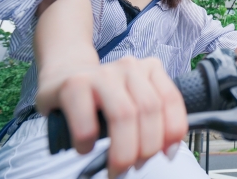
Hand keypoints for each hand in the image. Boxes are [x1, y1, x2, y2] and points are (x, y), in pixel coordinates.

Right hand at [37, 57, 186, 178]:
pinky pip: (87, 121)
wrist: (63, 76)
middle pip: (149, 109)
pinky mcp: (74, 84)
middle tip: (136, 166)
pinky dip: (89, 142)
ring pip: (124, 115)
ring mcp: (101, 74)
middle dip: (147, 147)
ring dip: (123, 151)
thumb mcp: (134, 100)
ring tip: (116, 168)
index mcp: (150, 69)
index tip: (167, 153)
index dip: (173, 130)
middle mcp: (129, 67)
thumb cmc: (103, 97)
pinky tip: (86, 148)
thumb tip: (167, 149)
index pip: (170, 99)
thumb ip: (153, 117)